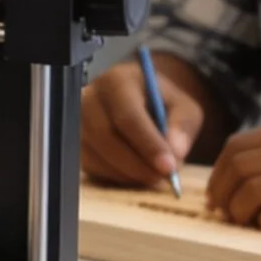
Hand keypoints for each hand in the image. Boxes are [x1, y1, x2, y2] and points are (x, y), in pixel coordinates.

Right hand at [82, 60, 203, 187]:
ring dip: (128, 173)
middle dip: (136, 164)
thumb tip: (175, 152)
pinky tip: (137, 174)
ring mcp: (77, 121)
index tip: (169, 167)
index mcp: (117, 81)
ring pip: (96, 155)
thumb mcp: (184, 107)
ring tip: (154, 176)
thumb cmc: (163, 103)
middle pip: (105, 136)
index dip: (148, 144)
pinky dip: (117, 177)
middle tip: (163, 178)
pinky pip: (92, 167)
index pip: (128, 116)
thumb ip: (182, 126)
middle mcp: (89, 98)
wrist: (141, 100)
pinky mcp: (76, 143)